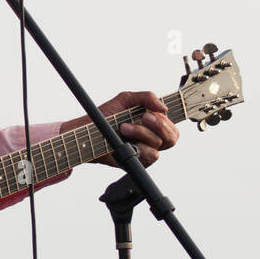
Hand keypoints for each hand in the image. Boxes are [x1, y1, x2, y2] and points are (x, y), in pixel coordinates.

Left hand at [60, 90, 178, 167]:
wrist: (87, 131)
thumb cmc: (106, 115)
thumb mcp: (126, 99)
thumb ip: (147, 97)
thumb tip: (164, 108)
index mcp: (152, 125)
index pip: (172, 126)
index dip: (166, 120)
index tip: (150, 113)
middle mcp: (151, 138)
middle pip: (172, 137)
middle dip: (158, 124)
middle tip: (143, 117)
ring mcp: (144, 150)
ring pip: (158, 144)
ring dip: (141, 133)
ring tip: (123, 127)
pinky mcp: (136, 160)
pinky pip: (149, 155)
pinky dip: (138, 147)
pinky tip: (125, 142)